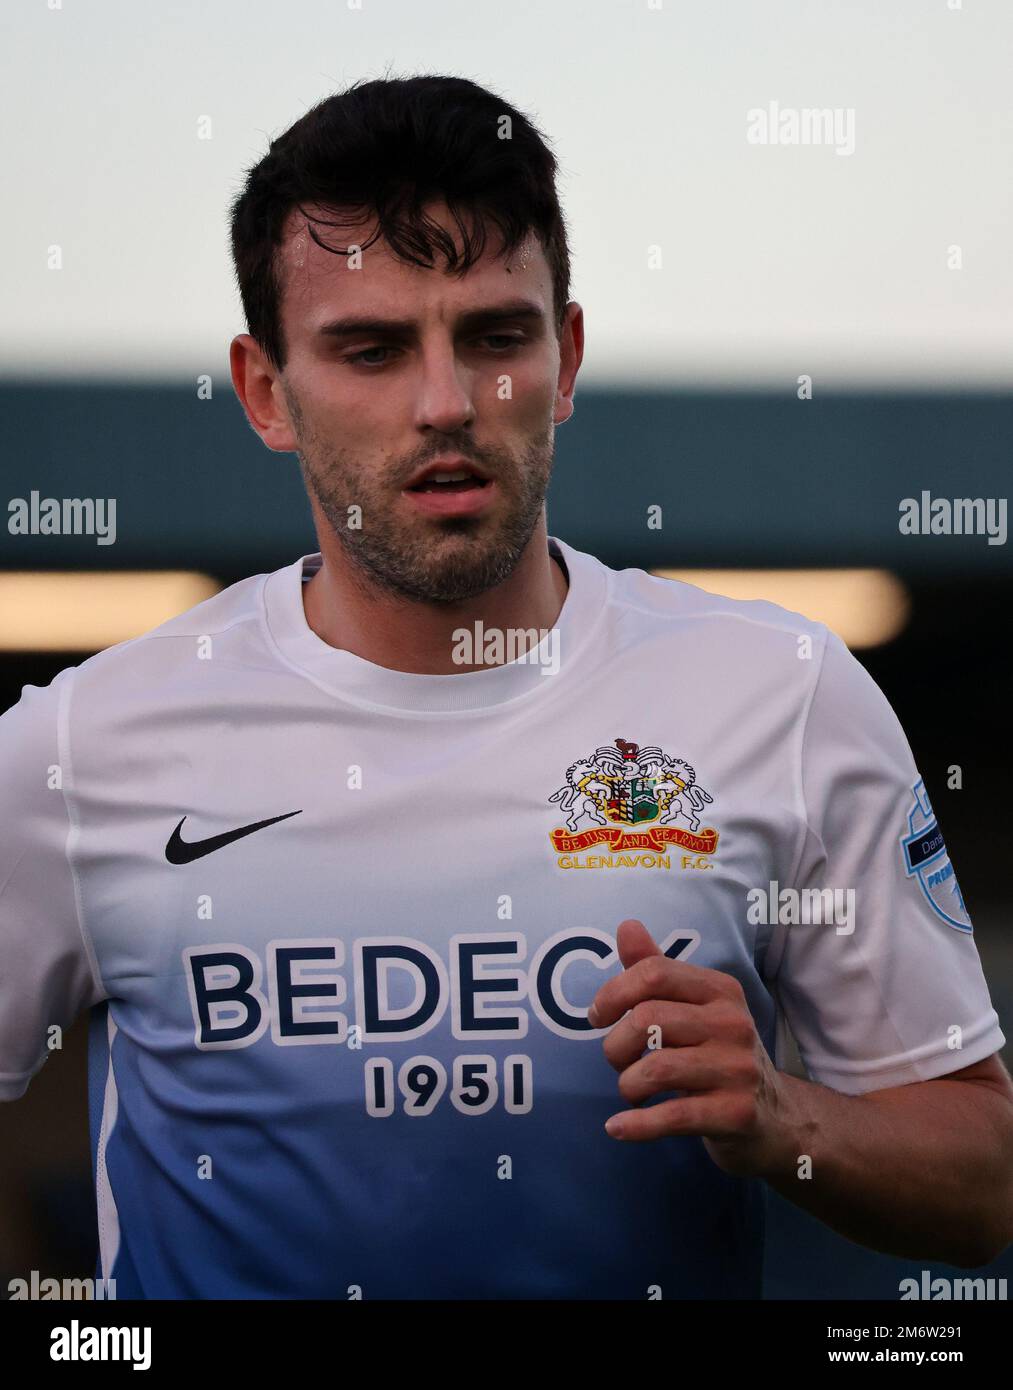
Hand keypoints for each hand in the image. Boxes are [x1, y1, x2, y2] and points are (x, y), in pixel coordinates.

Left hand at [588, 919, 787, 1175]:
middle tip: (618, 1062)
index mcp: (720, 990)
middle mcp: (733, 1023)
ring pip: (655, 1069)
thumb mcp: (692, 1007)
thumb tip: (626, 926)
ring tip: (631, 1092)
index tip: (598, 1017)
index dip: (613, 993)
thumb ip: (655, 968)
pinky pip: (672, 1116)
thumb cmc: (718, 1055)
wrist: (775, 1118)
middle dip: (615, 1046)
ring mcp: (738, 1069)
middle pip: (647, 1020)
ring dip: (627, 1086)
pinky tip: (618, 1127)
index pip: (654, 973)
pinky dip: (636, 1125)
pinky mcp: (736, 1113)